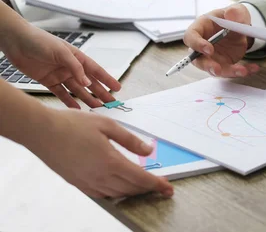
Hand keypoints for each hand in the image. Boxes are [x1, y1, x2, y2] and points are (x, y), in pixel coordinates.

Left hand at [1, 23, 120, 107]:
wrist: (16, 41)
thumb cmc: (39, 40)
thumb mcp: (61, 52)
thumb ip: (75, 67)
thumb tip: (87, 82)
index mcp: (77, 57)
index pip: (96, 70)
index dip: (107, 79)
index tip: (117, 88)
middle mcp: (70, 67)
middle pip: (88, 82)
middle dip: (100, 92)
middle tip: (110, 102)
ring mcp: (59, 74)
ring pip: (76, 90)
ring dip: (86, 98)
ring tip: (96, 108)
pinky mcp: (48, 81)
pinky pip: (61, 93)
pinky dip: (68, 101)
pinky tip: (76, 108)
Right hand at [26, 108, 172, 198]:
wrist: (42, 132)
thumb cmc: (72, 125)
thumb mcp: (107, 125)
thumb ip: (130, 140)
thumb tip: (148, 150)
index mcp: (110, 161)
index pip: (140, 178)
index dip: (157, 185)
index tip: (168, 189)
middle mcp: (100, 176)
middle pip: (131, 189)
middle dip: (148, 189)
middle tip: (160, 187)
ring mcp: (87, 182)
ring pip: (117, 193)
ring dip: (133, 191)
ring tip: (144, 186)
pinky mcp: (77, 183)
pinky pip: (102, 194)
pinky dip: (115, 193)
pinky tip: (119, 187)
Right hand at [183, 3, 259, 77]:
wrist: (242, 26)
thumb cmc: (233, 16)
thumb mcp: (237, 11)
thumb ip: (235, 12)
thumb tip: (231, 14)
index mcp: (201, 28)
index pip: (190, 37)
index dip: (197, 44)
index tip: (209, 49)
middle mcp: (202, 45)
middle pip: (198, 59)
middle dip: (208, 66)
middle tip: (218, 69)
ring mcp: (212, 57)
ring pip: (215, 69)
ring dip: (228, 72)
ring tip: (243, 71)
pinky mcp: (223, 64)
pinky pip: (231, 71)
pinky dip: (242, 70)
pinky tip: (253, 68)